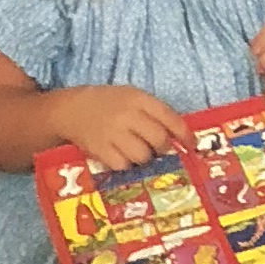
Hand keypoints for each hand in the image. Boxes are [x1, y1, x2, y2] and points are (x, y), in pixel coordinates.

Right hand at [51, 84, 184, 172]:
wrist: (73, 110)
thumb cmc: (109, 104)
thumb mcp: (133, 98)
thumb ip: (154, 113)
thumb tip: (178, 135)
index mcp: (139, 99)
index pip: (170, 118)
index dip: (184, 134)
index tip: (192, 145)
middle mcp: (127, 116)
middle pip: (159, 140)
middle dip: (163, 148)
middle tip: (159, 149)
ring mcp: (113, 134)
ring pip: (142, 156)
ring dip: (145, 158)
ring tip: (137, 151)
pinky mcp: (100, 150)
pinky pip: (123, 166)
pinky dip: (126, 165)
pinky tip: (121, 156)